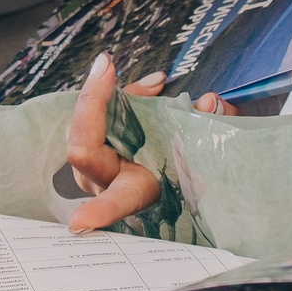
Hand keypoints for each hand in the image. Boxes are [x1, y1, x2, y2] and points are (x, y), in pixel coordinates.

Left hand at [65, 55, 243, 233]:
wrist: (169, 165)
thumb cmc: (184, 162)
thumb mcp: (200, 147)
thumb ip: (207, 125)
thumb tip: (210, 102)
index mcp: (134, 191)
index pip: (116, 202)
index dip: (100, 212)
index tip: (80, 222)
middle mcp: (105, 181)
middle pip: (82, 147)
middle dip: (91, 104)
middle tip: (107, 68)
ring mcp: (91, 164)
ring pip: (85, 123)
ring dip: (110, 92)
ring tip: (153, 82)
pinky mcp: (88, 144)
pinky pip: (94, 113)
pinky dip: (117, 92)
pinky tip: (151, 85)